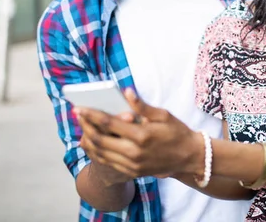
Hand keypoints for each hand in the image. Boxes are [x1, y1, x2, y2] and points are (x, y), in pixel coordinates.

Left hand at [74, 89, 203, 178]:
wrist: (188, 157)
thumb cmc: (177, 132)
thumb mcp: (163, 115)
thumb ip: (142, 106)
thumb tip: (127, 93)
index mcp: (141, 135)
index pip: (109, 123)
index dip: (91, 114)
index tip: (79, 107)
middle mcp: (134, 152)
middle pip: (100, 139)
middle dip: (85, 126)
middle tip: (77, 115)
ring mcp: (132, 165)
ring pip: (100, 153)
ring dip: (88, 139)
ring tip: (82, 127)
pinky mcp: (132, 172)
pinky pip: (108, 162)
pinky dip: (96, 152)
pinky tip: (92, 143)